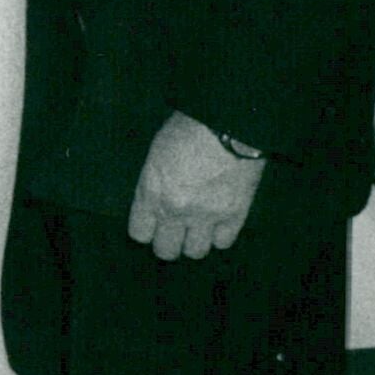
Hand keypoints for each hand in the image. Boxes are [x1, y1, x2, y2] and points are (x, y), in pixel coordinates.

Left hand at [127, 108, 263, 261]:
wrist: (228, 123)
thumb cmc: (190, 127)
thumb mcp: (157, 152)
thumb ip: (154, 182)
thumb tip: (156, 198)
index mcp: (151, 192)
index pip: (140, 233)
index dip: (147, 229)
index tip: (153, 224)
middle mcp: (175, 210)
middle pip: (166, 250)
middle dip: (169, 242)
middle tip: (175, 230)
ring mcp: (206, 216)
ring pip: (195, 252)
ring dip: (195, 241)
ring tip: (198, 228)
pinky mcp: (234, 215)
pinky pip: (223, 242)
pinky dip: (221, 235)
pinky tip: (219, 222)